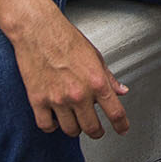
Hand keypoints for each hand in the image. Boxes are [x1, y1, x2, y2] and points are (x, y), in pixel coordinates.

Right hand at [10, 9, 129, 137]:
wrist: (38, 30)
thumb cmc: (65, 38)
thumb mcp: (95, 56)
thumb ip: (109, 77)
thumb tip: (121, 91)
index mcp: (96, 82)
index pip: (115, 113)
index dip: (121, 125)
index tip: (122, 129)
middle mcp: (78, 94)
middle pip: (92, 128)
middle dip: (97, 131)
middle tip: (96, 129)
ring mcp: (58, 99)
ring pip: (70, 130)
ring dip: (75, 129)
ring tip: (75, 121)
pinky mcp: (38, 100)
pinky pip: (46, 126)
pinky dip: (52, 126)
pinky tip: (54, 119)